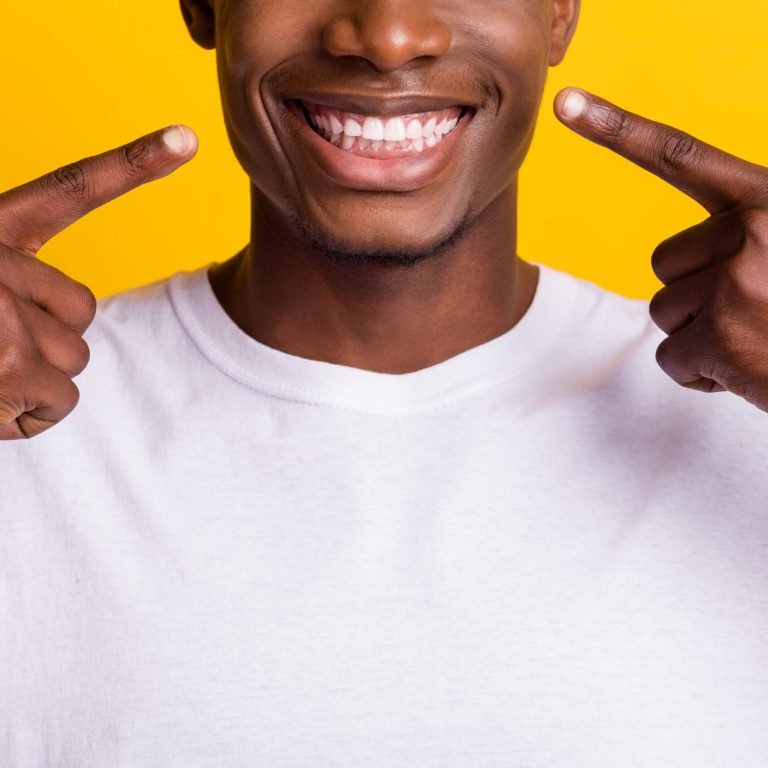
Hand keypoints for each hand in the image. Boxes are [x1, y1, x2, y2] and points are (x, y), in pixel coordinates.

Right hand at [0, 125, 197, 438]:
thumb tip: (66, 317)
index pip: (71, 188)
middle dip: (44, 343)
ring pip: (73, 369)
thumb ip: (11, 280)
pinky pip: (52, 408)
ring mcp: (2, 321)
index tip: (186, 139)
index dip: (134, 163)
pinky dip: (19, 418)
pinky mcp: (0, 371)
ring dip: (32, 385)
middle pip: (83, 318)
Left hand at [555, 88, 767, 410]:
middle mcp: (753, 230)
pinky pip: (670, 357)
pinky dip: (700, 374)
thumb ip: (745, 231)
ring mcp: (734, 283)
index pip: (679, 155)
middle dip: (697, 292)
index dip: (617, 129)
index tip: (567, 104)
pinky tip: (748, 371)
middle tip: (754, 309)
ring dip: (701, 334)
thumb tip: (685, 255)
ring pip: (664, 310)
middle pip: (664, 261)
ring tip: (757, 339)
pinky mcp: (719, 336)